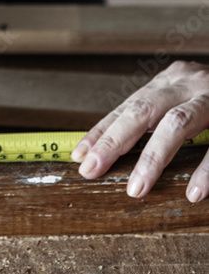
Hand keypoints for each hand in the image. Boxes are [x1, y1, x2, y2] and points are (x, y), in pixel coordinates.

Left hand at [71, 59, 208, 201]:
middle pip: (144, 110)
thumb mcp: (185, 102)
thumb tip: (112, 149)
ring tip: (136, 189)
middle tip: (91, 169)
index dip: (102, 130)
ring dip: (154, 157)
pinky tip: (193, 193)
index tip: (79, 155)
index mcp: (172, 80)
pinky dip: (207, 171)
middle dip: (114, 141)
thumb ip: (158, 118)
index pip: (128, 106)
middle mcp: (190, 83)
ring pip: (179, 124)